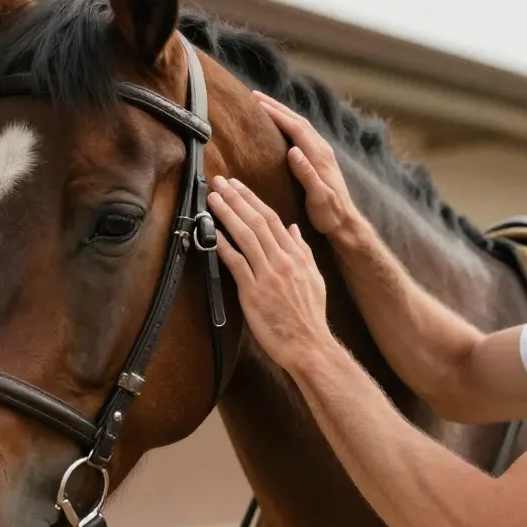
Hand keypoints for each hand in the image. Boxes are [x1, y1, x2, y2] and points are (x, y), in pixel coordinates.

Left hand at [208, 174, 332, 370]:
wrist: (309, 344)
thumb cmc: (310, 315)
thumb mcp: (314, 277)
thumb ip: (303, 251)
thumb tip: (293, 228)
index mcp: (296, 256)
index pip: (272, 219)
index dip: (252, 199)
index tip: (238, 186)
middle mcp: (282, 261)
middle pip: (257, 222)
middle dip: (236, 198)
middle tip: (219, 182)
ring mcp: (268, 276)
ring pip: (245, 237)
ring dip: (227, 214)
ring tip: (213, 198)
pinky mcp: (253, 293)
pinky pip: (236, 264)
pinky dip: (223, 246)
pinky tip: (211, 233)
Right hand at [253, 90, 362, 239]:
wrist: (345, 222)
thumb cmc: (329, 213)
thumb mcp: (318, 197)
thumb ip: (307, 173)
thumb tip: (293, 151)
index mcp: (319, 156)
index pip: (295, 127)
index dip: (276, 114)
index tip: (257, 104)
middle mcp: (322, 149)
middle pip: (297, 120)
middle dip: (276, 106)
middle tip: (254, 96)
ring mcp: (322, 152)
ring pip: (300, 124)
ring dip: (282, 112)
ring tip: (263, 104)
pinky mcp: (320, 157)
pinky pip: (302, 132)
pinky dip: (288, 122)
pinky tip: (280, 123)